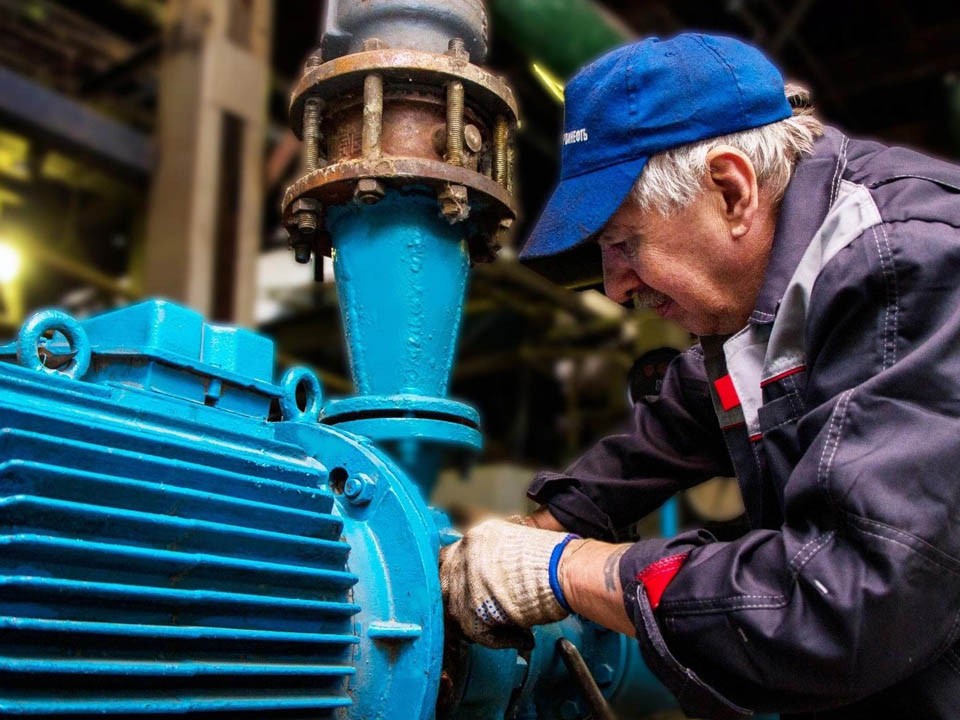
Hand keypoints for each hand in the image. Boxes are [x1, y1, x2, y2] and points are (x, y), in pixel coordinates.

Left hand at [439, 519, 572, 648]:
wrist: (564, 571)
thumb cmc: (554, 558)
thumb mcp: (518, 540)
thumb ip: (496, 554)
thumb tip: (491, 576)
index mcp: (476, 536)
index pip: (450, 557)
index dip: (459, 576)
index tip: (468, 587)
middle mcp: (465, 555)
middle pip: (443, 582)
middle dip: (458, 598)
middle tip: (480, 610)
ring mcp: (466, 582)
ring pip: (456, 610)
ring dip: (477, 621)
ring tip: (505, 625)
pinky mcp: (473, 610)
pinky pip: (478, 634)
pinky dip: (500, 640)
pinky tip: (520, 636)